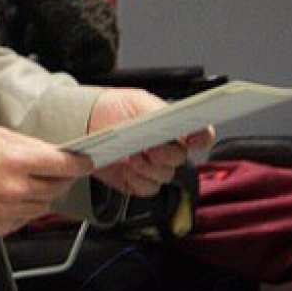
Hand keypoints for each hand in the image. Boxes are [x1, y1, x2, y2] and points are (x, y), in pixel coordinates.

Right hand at [0, 126, 92, 236]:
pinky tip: (9, 196)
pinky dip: (25, 208)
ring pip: (45, 206)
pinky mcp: (0, 227)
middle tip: (55, 171)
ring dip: (43, 194)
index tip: (87, 162)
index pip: (63, 165)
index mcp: (16, 161)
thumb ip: (30, 145)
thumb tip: (55, 153)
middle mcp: (15, 189)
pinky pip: (26, 219)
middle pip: (58, 187)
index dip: (80, 164)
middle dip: (61, 178)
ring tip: (25, 182)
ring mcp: (8, 211)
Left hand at [85, 88, 212, 198]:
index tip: (193, 139)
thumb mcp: (137, 102)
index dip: (203, 137)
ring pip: (165, 176)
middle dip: (165, 154)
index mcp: (172, 127)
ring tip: (131, 156)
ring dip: (148, 168)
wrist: (88, 123)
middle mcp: (167, 148)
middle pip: (181, 159)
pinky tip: (126, 169)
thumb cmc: (114, 108)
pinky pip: (148, 188)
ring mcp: (154, 166)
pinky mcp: (139, 182)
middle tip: (149, 147)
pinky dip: (137, 180)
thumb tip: (171, 120)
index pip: (201, 134)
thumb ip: (157, 112)